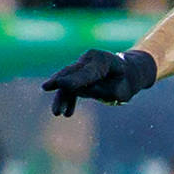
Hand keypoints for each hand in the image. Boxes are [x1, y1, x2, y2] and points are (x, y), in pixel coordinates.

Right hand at [43, 47, 157, 115]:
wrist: (128, 73)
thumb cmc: (126, 82)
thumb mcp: (121, 91)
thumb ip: (103, 91)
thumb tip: (80, 91)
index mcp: (102, 60)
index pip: (86, 72)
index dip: (74, 79)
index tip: (62, 84)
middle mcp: (89, 60)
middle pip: (70, 72)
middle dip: (59, 82)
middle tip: (45, 88)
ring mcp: (82, 67)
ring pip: (67, 81)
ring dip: (62, 97)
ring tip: (57, 113)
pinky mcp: (79, 75)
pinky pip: (70, 87)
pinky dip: (68, 99)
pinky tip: (67, 113)